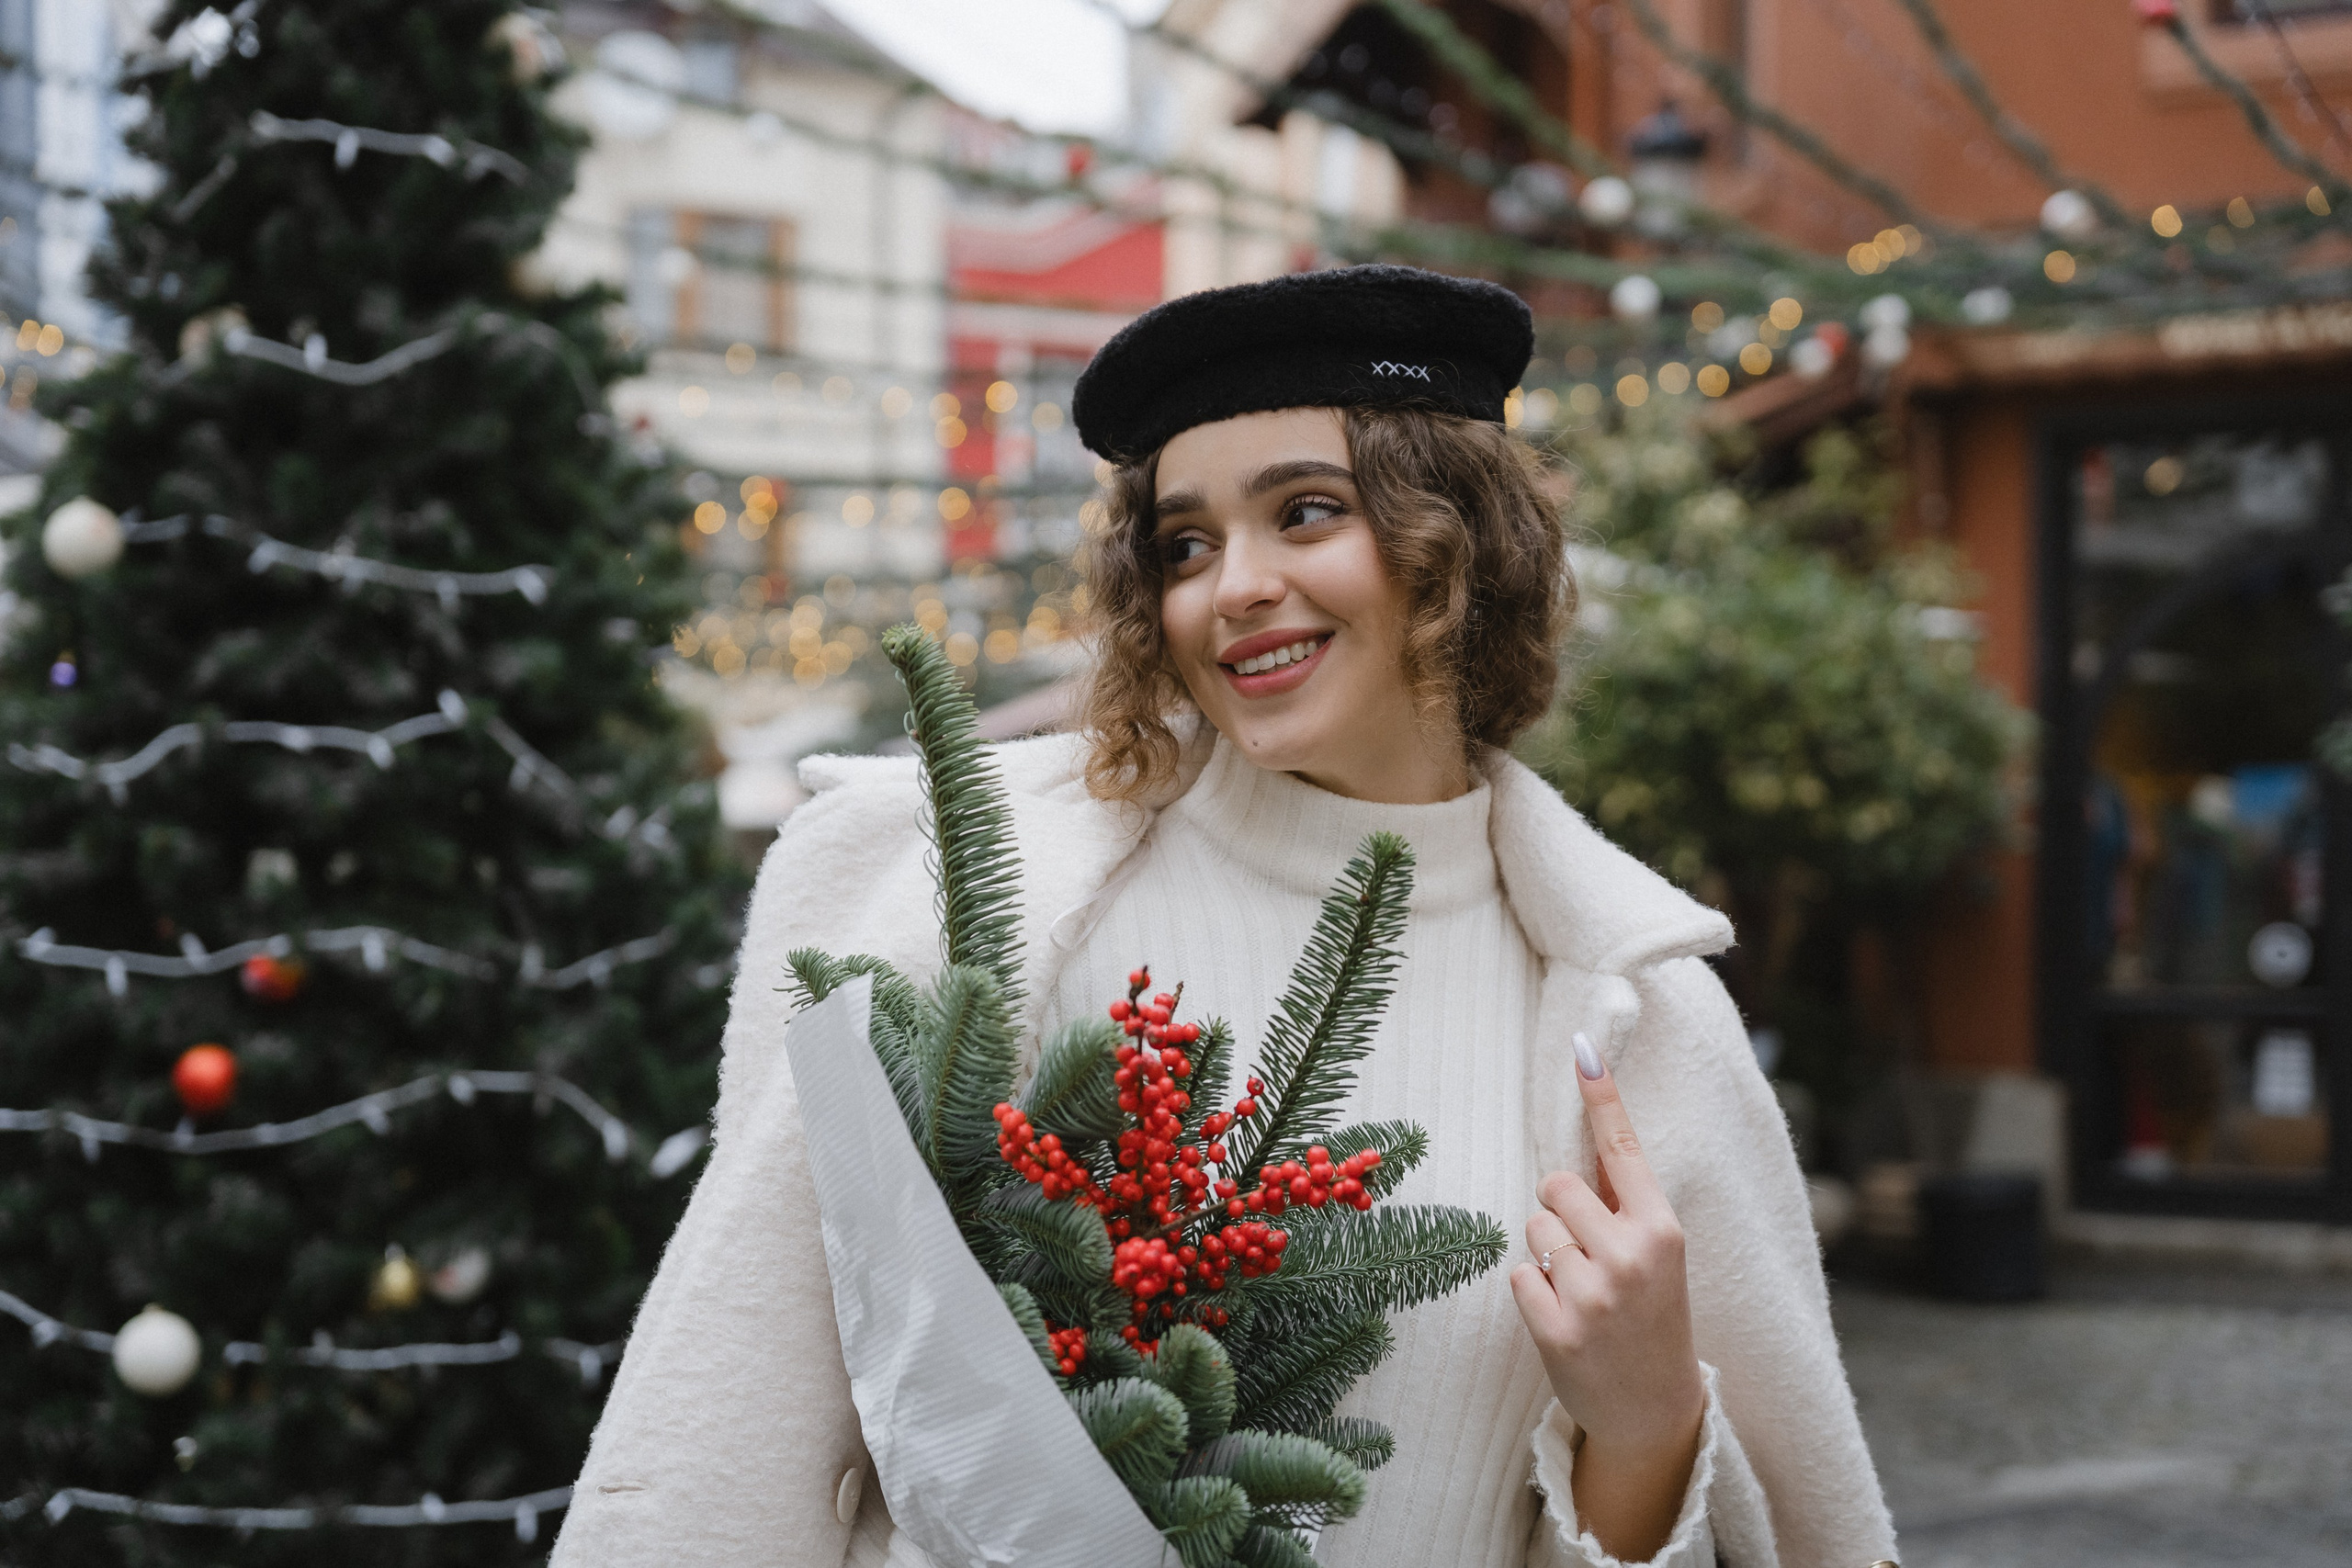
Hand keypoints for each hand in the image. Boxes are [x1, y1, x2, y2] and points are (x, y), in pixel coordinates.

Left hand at [1510, 1031, 1704, 1557]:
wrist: (1654, 1409)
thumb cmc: (1651, 1314)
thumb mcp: (1656, 1255)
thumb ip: (1623, 1204)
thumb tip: (1582, 1143)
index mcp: (1662, 1228)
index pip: (1623, 1149)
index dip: (1602, 1096)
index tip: (1583, 1047)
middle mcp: (1631, 1255)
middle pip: (1554, 1185)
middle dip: (1560, 1211)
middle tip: (1587, 1253)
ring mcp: (1594, 1295)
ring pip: (1533, 1229)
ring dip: (1546, 1255)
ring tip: (1581, 1292)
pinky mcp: (1557, 1329)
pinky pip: (1516, 1274)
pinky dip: (1530, 1290)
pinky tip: (1563, 1318)